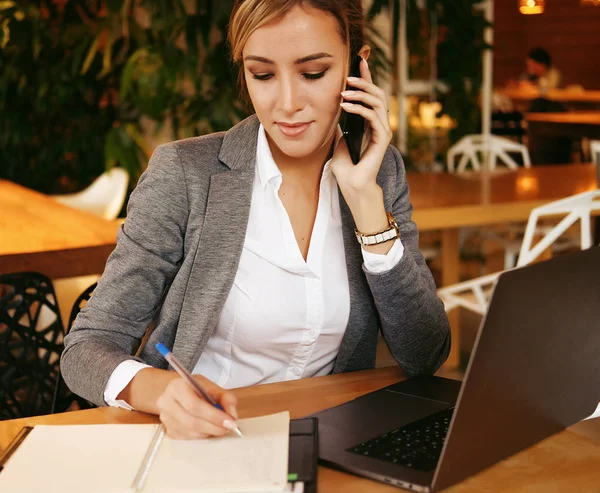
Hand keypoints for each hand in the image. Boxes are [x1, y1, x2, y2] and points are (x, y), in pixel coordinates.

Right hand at [156, 374, 238, 438]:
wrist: (177, 392)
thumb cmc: (196, 389)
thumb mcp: (212, 387)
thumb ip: (226, 398)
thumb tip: (232, 417)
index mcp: (177, 386)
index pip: (195, 405)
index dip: (214, 416)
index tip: (231, 422)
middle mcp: (166, 402)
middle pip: (192, 421)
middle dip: (214, 427)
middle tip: (228, 428)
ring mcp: (164, 418)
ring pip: (190, 432)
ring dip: (209, 432)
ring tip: (220, 427)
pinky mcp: (167, 429)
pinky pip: (187, 437)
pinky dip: (202, 435)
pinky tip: (208, 428)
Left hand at [331, 57, 392, 195]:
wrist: (351, 185)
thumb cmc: (345, 167)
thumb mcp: (339, 139)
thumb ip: (341, 125)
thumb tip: (333, 110)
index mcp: (370, 122)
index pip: (370, 95)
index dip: (366, 77)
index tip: (360, 61)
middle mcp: (379, 124)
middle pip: (377, 93)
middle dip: (364, 81)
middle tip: (348, 76)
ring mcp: (382, 130)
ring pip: (377, 101)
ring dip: (360, 93)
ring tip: (344, 92)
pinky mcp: (382, 138)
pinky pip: (373, 116)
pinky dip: (359, 108)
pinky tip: (345, 106)